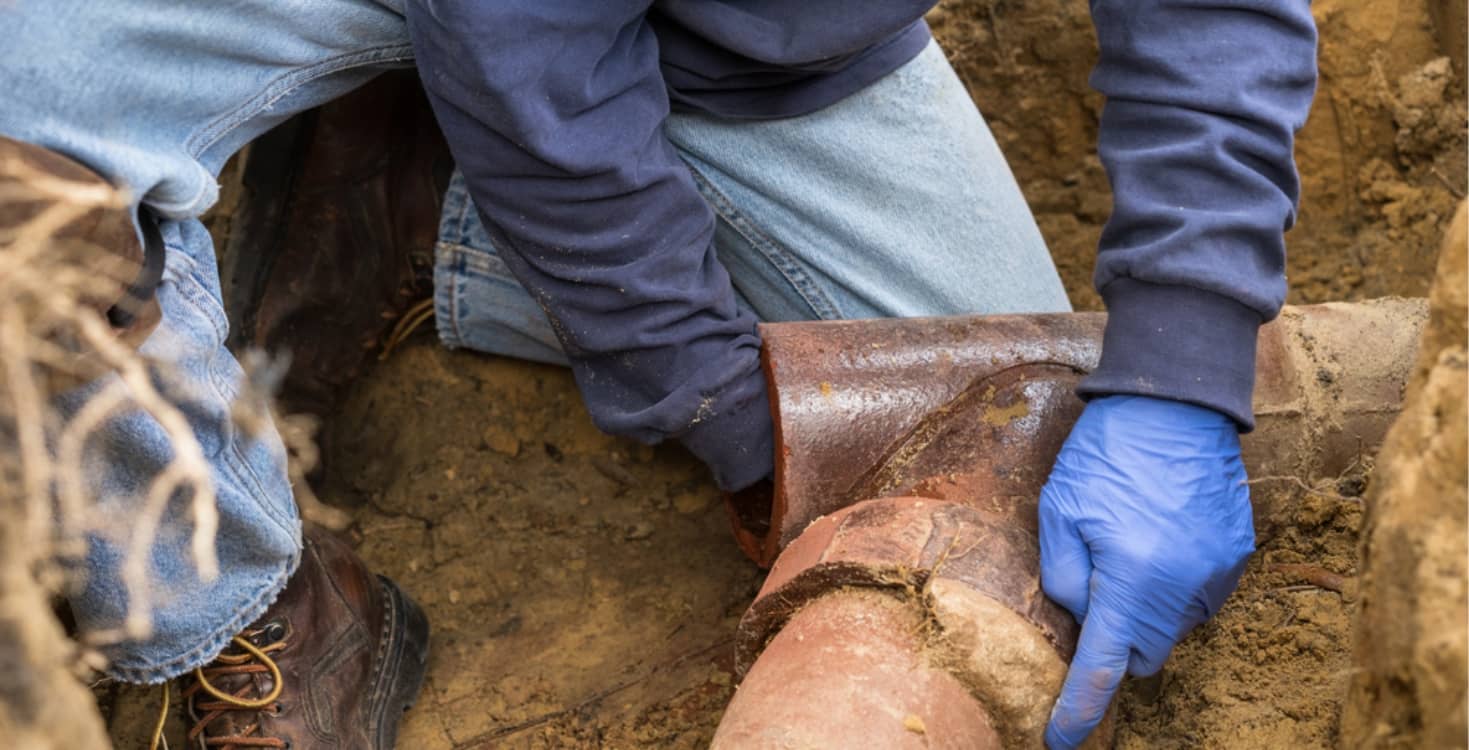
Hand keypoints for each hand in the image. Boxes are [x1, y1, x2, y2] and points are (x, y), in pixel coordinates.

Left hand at [1039, 395, 1253, 747]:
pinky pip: (1199, 595)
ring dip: (1146, 608)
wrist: (1177, 401)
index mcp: (1131, 578)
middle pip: (1143, 652)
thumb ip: (1063, 575)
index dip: (1079, 711)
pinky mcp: (1236, 555)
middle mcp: (1181, 586)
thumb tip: (1080, 617)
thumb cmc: (1107, 451)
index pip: (1102, 666)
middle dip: (1115, 640)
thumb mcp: (1059, 508)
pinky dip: (1174, 584)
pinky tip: (1159, 537)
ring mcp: (1215, 572)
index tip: (1060, 740)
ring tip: (1129, 546)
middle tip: (1095, 588)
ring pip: (1172, 625)